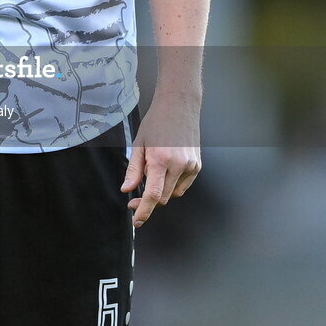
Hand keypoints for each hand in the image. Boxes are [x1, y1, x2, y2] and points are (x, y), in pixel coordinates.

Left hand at [120, 92, 201, 227]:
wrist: (179, 105)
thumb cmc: (156, 121)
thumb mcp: (139, 143)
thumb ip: (133, 169)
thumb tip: (127, 189)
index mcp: (161, 159)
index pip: (153, 195)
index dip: (144, 211)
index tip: (137, 220)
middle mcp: (179, 165)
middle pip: (163, 197)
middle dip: (149, 200)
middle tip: (135, 195)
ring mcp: (191, 166)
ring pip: (174, 193)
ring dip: (162, 190)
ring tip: (154, 170)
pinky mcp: (198, 165)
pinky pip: (183, 185)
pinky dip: (173, 184)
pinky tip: (166, 170)